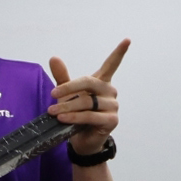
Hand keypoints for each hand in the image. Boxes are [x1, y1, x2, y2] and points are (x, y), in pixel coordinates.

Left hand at [47, 38, 129, 156]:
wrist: (80, 141)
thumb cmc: (76, 114)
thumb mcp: (67, 94)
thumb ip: (62, 77)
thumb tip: (54, 57)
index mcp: (101, 82)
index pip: (112, 64)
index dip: (119, 52)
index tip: (127, 40)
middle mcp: (110, 91)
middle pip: (89, 82)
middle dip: (69, 87)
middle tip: (53, 94)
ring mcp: (113, 106)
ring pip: (87, 102)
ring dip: (67, 106)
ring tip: (53, 111)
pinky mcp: (111, 120)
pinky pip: (89, 116)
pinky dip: (74, 117)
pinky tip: (63, 118)